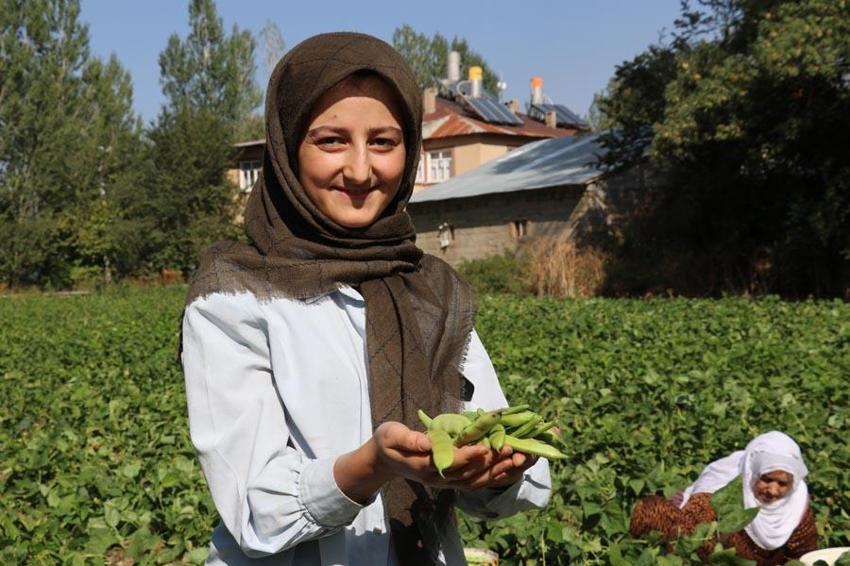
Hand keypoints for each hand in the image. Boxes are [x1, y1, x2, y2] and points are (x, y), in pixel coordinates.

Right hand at [334, 421, 538, 502]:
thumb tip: (426, 443)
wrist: (386, 460)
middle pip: (472, 474)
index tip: (486, 447)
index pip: (452, 463)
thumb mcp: (391, 435)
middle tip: (515, 449)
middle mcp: (440, 478)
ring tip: (523, 457)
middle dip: (494, 463)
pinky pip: (481, 481)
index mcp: (425, 466)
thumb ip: (408, 439)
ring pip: (480, 480)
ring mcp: (449, 482)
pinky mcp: (455, 480)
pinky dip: (499, 474)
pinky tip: (515, 465)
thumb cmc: (388, 442)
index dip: (470, 456)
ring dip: (502, 470)